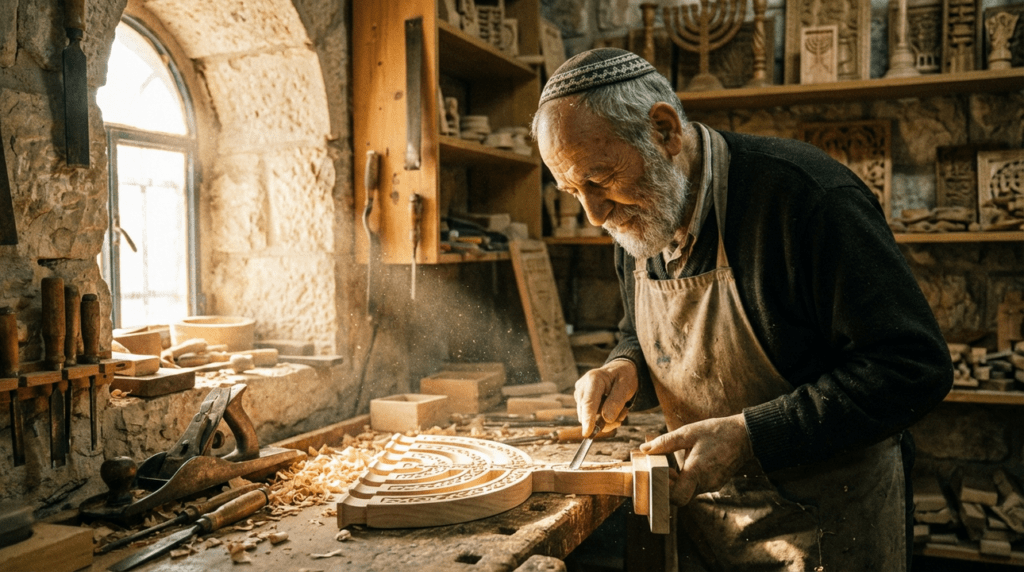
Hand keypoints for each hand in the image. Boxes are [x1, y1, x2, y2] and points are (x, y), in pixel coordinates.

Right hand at [574, 360, 637, 436]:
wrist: (620, 371)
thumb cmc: (624, 376)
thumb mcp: (626, 386)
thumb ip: (616, 402)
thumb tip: (607, 419)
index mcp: (593, 379)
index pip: (589, 402)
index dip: (588, 419)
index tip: (587, 433)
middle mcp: (582, 386)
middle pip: (587, 413)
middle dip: (605, 420)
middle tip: (623, 414)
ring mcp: (580, 394)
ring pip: (588, 418)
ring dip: (606, 420)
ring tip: (620, 409)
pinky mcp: (581, 401)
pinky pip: (590, 417)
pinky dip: (603, 418)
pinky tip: (613, 410)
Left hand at [639, 413, 753, 505]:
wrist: (745, 435)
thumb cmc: (716, 432)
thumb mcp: (688, 433)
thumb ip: (665, 443)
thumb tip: (644, 449)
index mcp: (697, 472)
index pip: (677, 498)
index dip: (664, 492)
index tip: (658, 478)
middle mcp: (706, 483)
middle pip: (681, 496)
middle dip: (668, 486)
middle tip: (662, 470)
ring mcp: (713, 485)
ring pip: (689, 492)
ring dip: (678, 483)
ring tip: (671, 466)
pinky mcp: (717, 483)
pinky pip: (698, 487)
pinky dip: (689, 480)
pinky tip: (686, 465)